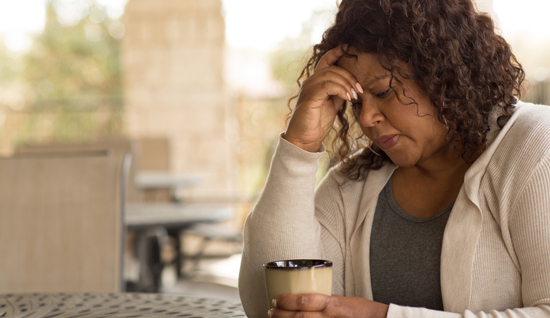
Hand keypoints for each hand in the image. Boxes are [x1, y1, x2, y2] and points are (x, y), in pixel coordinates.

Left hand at [269, 293, 388, 317]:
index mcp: (333, 304)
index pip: (305, 300)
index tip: (276, 299)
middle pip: (299, 317)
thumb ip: (327, 300)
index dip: (287, 301)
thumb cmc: (363, 311)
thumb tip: (309, 298)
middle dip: (281, 315)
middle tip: (271, 311)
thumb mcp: (343, 300)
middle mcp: (330, 317)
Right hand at [283, 46, 362, 151]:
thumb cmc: (317, 123)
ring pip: (330, 75)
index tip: (350, 48)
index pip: (326, 60)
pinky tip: (347, 98)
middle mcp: (310, 82)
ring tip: (354, 95)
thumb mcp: (332, 105)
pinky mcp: (309, 98)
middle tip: (359, 90)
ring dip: (346, 83)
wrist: (304, 139)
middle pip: (332, 68)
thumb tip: (352, 86)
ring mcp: (308, 89)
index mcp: (316, 82)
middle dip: (349, 76)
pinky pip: (327, 86)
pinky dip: (340, 90)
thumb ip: (339, 93)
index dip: (337, 52)